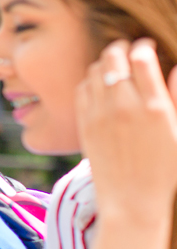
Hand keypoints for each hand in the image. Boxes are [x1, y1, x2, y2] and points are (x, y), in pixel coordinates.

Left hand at [78, 38, 176, 248]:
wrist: (131, 201)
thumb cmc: (164, 170)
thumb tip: (176, 68)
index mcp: (155, 107)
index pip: (141, 57)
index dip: (143, 46)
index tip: (146, 47)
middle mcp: (125, 106)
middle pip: (113, 58)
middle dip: (121, 48)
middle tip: (126, 51)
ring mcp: (100, 115)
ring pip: (94, 70)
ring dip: (103, 63)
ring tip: (113, 67)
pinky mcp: (84, 125)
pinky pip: (81, 90)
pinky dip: (89, 81)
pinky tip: (98, 86)